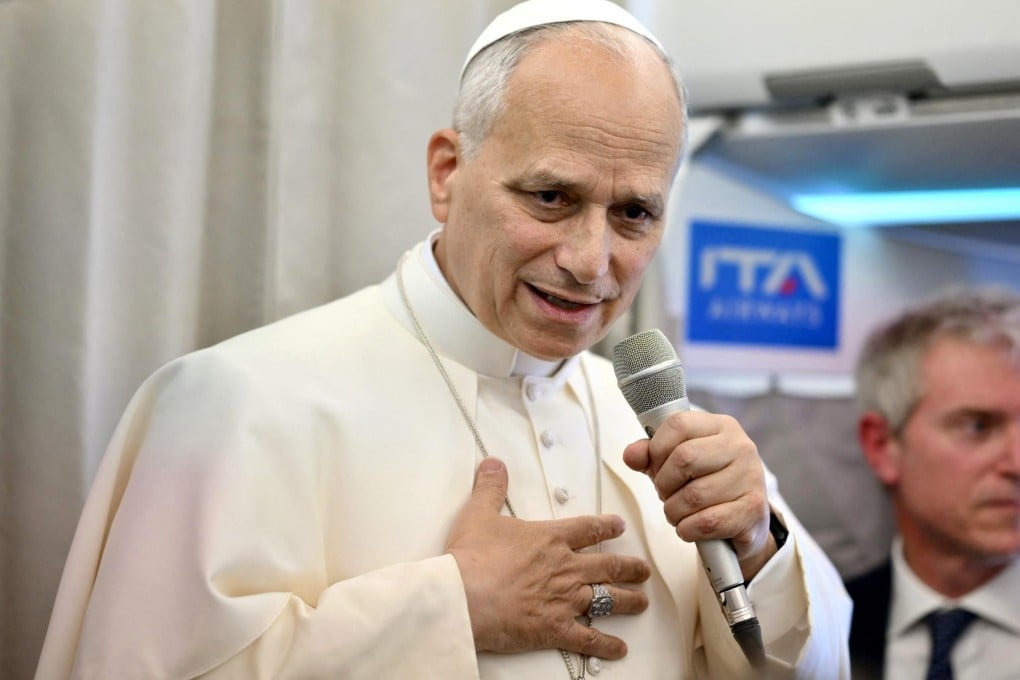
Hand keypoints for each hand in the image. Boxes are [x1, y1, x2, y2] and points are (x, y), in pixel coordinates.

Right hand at [446, 457, 650, 658]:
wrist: (465, 596)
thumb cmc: (471, 558)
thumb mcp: (479, 513)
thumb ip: (491, 488)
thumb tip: (494, 464)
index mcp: (550, 539)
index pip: (587, 529)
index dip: (607, 527)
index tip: (619, 527)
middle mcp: (565, 568)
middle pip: (607, 565)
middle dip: (629, 567)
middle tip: (642, 569)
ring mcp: (565, 599)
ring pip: (608, 599)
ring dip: (628, 600)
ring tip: (641, 602)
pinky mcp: (556, 628)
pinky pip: (589, 638)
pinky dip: (607, 645)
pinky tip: (619, 648)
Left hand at [621, 410, 774, 579]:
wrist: (744, 521)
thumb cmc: (705, 484)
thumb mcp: (676, 463)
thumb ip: (650, 455)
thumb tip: (631, 455)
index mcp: (721, 426)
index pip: (678, 424)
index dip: (656, 449)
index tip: (656, 467)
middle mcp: (741, 446)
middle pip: (684, 458)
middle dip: (664, 483)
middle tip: (666, 495)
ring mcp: (751, 477)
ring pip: (694, 495)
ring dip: (673, 511)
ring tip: (677, 512)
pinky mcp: (753, 509)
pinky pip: (707, 521)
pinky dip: (688, 528)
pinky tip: (689, 527)